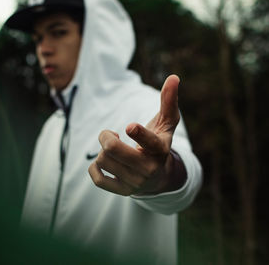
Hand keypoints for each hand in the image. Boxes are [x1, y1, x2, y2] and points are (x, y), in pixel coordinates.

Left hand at [88, 75, 184, 195]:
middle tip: (109, 134)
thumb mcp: (167, 123)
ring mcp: (135, 182)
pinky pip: (98, 179)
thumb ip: (169, 101)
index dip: (139, 134)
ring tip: (112, 150)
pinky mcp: (123, 191)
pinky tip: (103, 162)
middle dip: (105, 136)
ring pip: (103, 160)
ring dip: (102, 151)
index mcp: (160, 149)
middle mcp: (149, 168)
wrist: (159, 177)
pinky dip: (95, 167)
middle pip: (112, 149)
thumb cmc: (159, 144)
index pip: (150, 142)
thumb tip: (174, 76)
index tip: (129, 126)